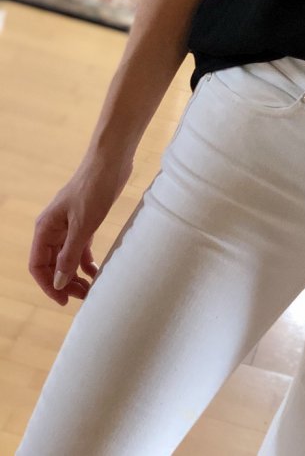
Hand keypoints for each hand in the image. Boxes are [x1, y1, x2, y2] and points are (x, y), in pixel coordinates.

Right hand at [28, 155, 132, 303]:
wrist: (112, 160)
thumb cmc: (94, 188)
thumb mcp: (83, 225)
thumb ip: (69, 254)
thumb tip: (59, 282)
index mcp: (45, 228)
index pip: (38, 265)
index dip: (49, 285)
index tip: (64, 300)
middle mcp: (53, 228)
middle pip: (52, 264)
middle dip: (64, 282)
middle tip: (83, 297)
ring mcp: (69, 224)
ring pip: (66, 257)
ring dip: (75, 274)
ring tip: (90, 289)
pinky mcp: (85, 220)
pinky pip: (80, 247)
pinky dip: (86, 261)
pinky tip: (96, 271)